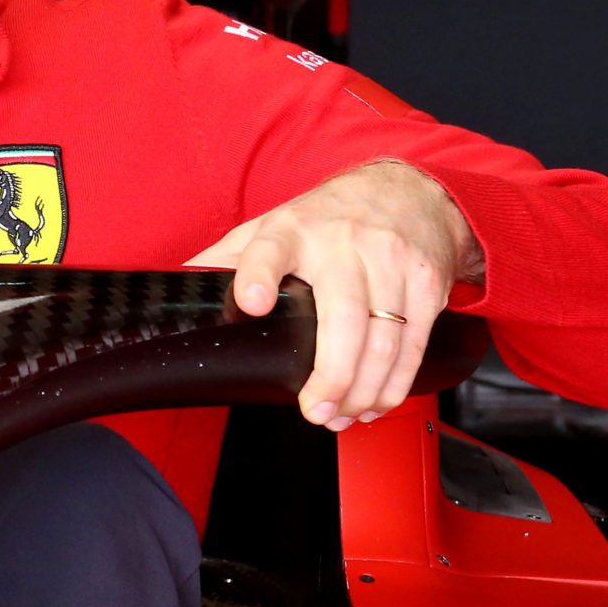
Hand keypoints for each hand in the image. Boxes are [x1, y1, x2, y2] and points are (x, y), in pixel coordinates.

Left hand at [185, 160, 482, 430]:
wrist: (409, 191)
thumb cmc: (330, 216)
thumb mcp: (273, 224)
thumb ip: (229, 256)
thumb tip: (181, 284)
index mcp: (293, 230)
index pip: (268, 249)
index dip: (258, 275)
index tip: (251, 301)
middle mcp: (343, 243)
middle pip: (342, 318)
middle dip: (331, 376)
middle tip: (315, 410)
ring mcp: (390, 262)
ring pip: (383, 340)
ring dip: (363, 391)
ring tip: (342, 415)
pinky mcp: (426, 282)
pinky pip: (414, 345)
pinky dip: (396, 383)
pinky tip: (376, 401)